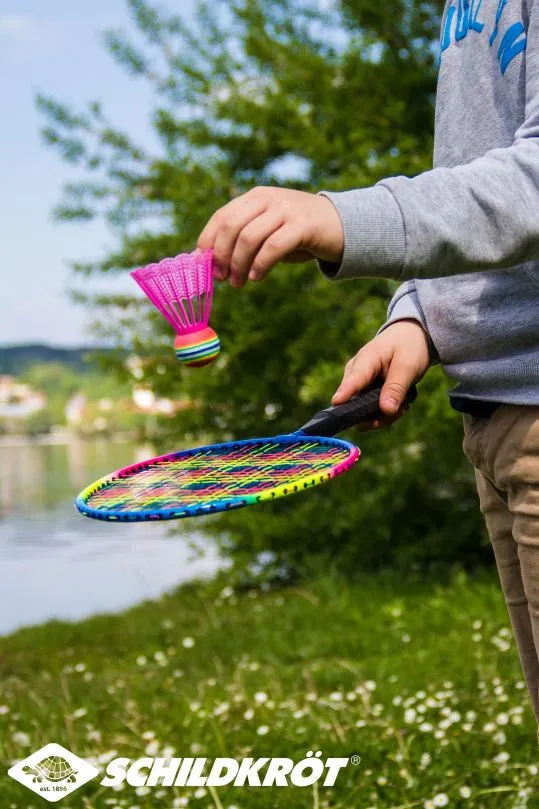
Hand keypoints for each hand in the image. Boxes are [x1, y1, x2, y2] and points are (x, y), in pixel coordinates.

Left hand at [197, 187, 343, 286]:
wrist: (342, 225)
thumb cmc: (298, 234)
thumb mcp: (268, 231)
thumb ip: (243, 240)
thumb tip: (214, 263)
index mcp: (254, 198)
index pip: (221, 217)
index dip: (209, 242)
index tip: (206, 267)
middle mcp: (268, 198)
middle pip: (231, 226)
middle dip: (222, 256)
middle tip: (222, 278)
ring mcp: (286, 209)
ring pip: (249, 237)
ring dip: (239, 264)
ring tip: (239, 283)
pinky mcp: (303, 225)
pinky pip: (273, 246)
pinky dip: (261, 264)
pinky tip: (256, 277)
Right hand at [333, 320, 429, 429]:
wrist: (408, 337)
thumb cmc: (408, 346)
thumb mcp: (408, 365)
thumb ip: (396, 387)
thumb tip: (386, 410)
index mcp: (366, 359)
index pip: (354, 378)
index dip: (345, 392)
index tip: (336, 403)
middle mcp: (354, 373)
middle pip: (356, 403)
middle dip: (379, 414)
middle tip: (403, 408)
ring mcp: (357, 385)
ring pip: (364, 412)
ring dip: (386, 415)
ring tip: (405, 403)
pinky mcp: (362, 393)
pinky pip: (370, 411)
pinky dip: (386, 412)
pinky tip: (400, 402)